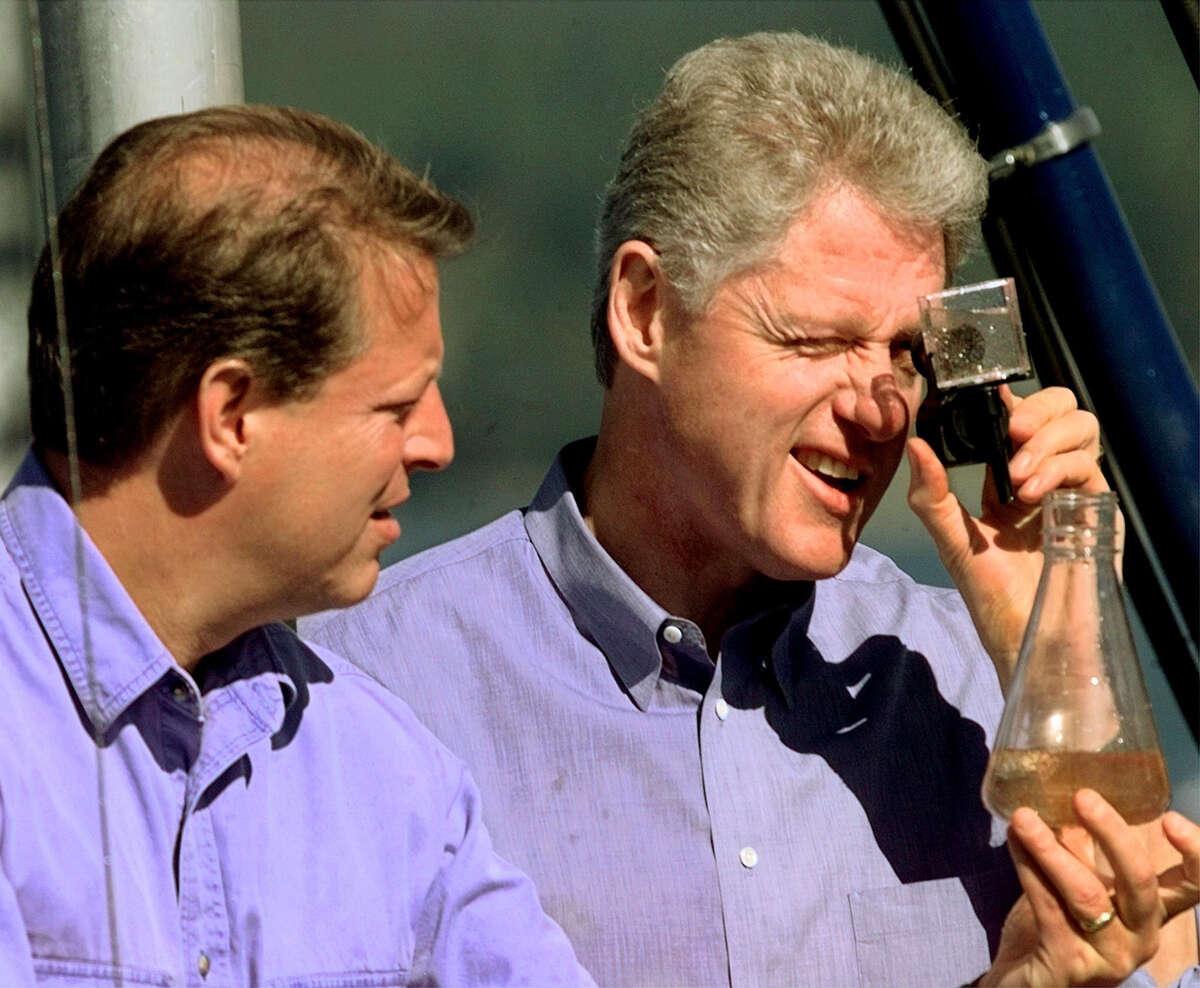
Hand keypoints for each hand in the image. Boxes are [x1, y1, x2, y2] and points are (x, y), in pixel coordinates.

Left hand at [906, 385, 1106, 687]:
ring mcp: (1076, 491)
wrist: (1023, 637)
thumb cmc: (990, 593)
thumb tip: (915, 444)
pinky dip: (1057, 468)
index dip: (1007, 401)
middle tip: (1010, 428)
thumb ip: (932, 493)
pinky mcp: (1100, 510)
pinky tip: (1030, 493)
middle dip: (1037, 408)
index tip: (984, 397)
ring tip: (1016, 475)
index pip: (1020, 417)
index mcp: (1011, 478)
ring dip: (1046, 439)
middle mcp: (1048, 477)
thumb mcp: (950, 538)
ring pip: (1082, 428)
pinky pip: (1089, 467)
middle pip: (1062, 410)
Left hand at [980, 790, 1199, 986]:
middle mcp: (1140, 938)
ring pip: (1087, 895)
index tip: (1170, 818)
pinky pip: (1049, 909)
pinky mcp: (1070, 966)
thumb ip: (1081, 847)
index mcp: (1149, 913)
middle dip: (1112, 834)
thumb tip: (1074, 796)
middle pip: (1140, 882)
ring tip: (1023, 816)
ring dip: (1051, 850)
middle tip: (1083, 796)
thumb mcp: (1078, 882)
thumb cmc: (1057, 927)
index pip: (1192, 887)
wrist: (1025, 982)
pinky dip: (1028, 869)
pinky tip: (1013, 841)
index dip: (1194, 855)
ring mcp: (1109, 957)